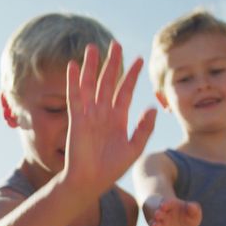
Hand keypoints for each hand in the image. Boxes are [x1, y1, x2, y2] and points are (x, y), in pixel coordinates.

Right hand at [63, 42, 156, 193]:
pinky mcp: (76, 119)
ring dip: (92, 66)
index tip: (139, 58)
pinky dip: (73, 81)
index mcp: (117, 118)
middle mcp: (103, 113)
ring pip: (90, 85)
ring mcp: (89, 115)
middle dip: (112, 63)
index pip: (125, 91)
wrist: (91, 181)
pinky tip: (74, 66)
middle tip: (115, 44)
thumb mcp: (134, 148)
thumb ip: (143, 128)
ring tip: (94, 47)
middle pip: (108, 82)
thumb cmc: (111, 169)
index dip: (132, 75)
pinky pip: (74, 97)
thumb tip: (151, 108)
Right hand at [144, 196, 201, 225]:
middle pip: (158, 214)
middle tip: (157, 214)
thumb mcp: (194, 212)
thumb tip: (191, 206)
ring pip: (153, 225)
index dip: (165, 204)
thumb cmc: (188, 218)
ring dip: (154, 225)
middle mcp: (162, 216)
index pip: (166, 203)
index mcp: (170, 207)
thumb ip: (194, 209)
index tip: (163, 205)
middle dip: (157, 214)